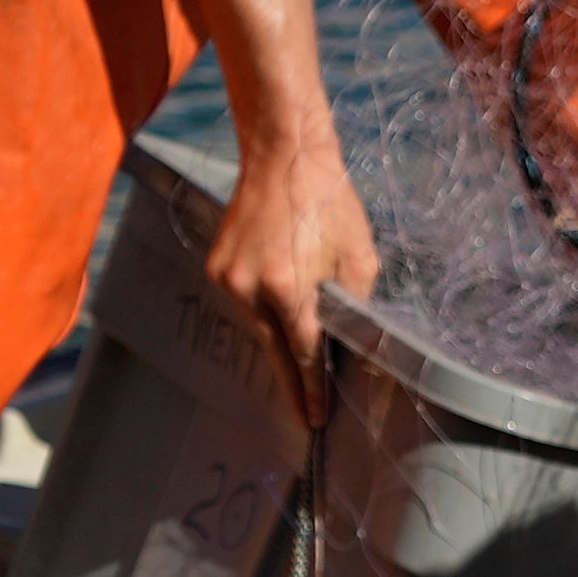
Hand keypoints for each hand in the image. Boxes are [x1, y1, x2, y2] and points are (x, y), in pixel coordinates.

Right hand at [209, 137, 379, 419]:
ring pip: (258, 328)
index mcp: (288, 288)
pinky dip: (264, 314)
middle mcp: (250, 287)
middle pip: (275, 350)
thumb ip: (356, 308)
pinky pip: (244, 304)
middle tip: (307, 417)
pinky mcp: (217, 266)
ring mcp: (228, 277)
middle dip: (294, 385)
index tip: (317, 419)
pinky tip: (281, 317)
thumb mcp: (360, 258)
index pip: (303, 355)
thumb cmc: (329, 203)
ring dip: (280, 344)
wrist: (284, 157)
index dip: (312, 390)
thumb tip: (357, 347)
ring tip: (302, 369)